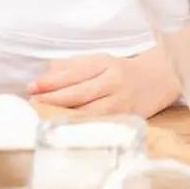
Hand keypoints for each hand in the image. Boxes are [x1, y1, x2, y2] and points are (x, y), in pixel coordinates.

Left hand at [29, 50, 180, 117]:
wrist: (156, 79)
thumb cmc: (121, 71)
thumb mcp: (100, 61)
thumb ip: (74, 66)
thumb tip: (46, 72)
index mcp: (106, 64)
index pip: (76, 72)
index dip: (53, 80)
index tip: (33, 86)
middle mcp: (114, 82)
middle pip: (80, 93)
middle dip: (53, 99)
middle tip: (32, 102)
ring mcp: (120, 103)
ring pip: (87, 112)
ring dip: (62, 115)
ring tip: (42, 116)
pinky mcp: (124, 120)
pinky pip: (97, 125)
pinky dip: (79, 127)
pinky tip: (64, 127)